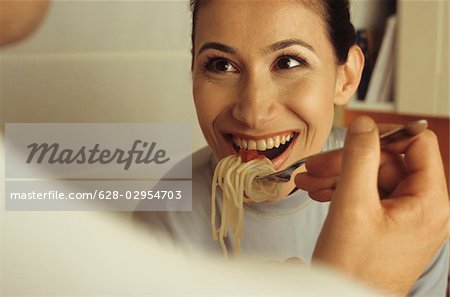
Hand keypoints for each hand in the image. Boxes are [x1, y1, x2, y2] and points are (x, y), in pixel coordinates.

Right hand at [295, 116, 449, 295]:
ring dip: (338, 176)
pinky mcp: (388, 224)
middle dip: (347, 162)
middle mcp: (423, 208)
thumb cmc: (353, 268)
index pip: (418, 144)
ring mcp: (406, 217)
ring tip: (309, 183)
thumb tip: (365, 124)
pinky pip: (368, 195)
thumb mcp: (352, 205)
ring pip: (372, 178)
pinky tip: (319, 194)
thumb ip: (359, 158)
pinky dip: (342, 191)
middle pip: (387, 162)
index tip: (354, 137)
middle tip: (315, 166)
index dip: (385, 136)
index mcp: (429, 202)